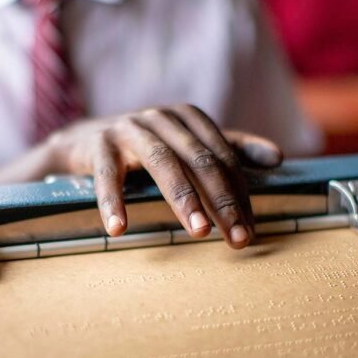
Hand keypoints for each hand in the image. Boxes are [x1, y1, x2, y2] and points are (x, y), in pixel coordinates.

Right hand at [44, 104, 282, 248]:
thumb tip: (278, 158)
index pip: (224, 158)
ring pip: (163, 164)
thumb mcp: (187, 144)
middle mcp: (163, 118)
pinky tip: (119, 228)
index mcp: (189, 118)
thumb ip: (231, 149)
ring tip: (199, 233)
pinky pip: (109, 175)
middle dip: (223, 202)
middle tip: (238, 238)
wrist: (80, 142)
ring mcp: (130, 128)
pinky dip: (113, 202)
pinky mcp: (99, 144)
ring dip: (183, 200)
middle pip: (201, 161)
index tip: (251, 230)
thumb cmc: (143, 148)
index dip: (240, 195)